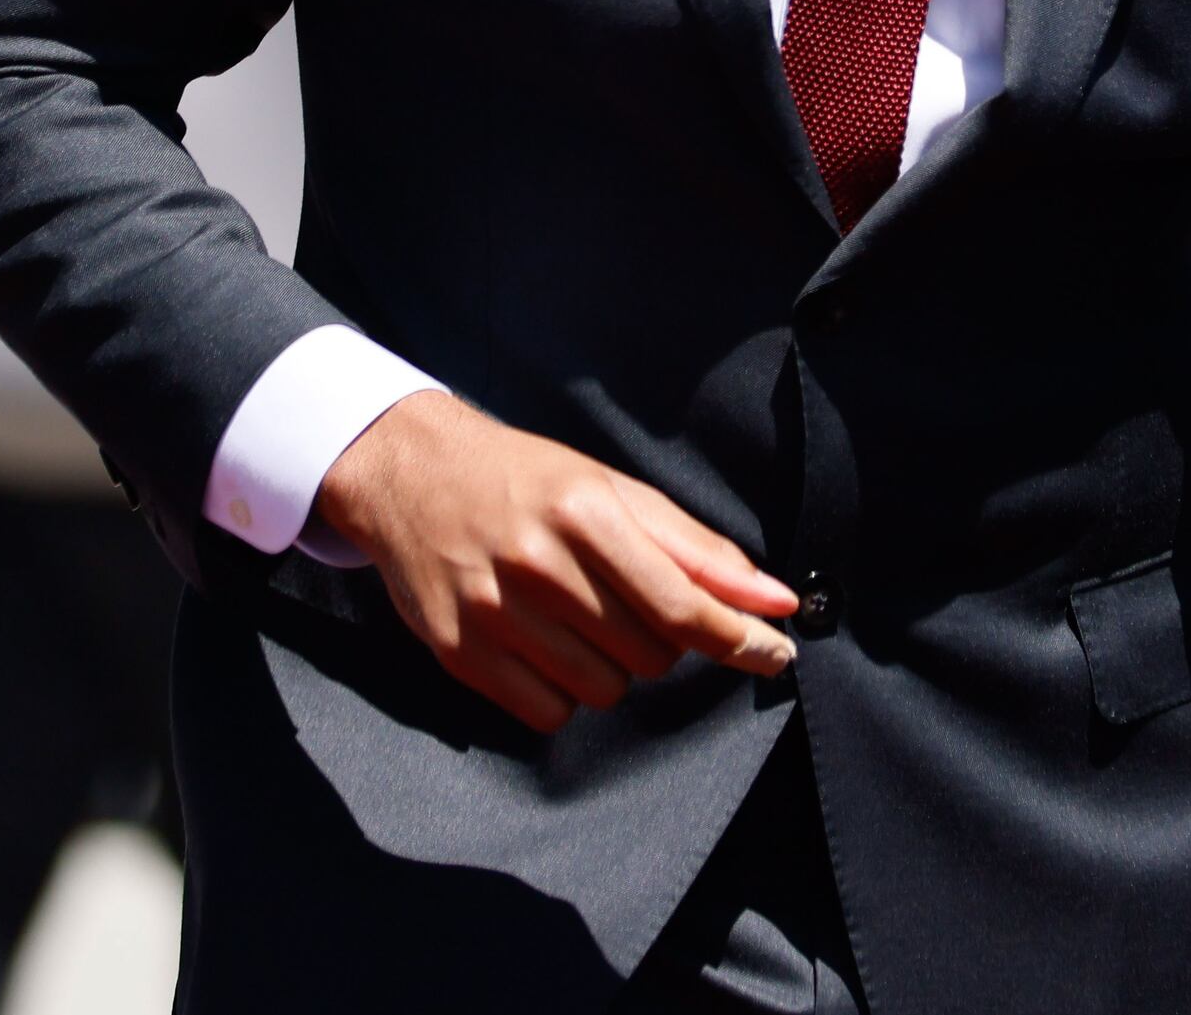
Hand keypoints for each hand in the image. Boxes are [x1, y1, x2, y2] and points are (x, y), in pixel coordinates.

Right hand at [313, 391, 805, 734]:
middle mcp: (539, 565)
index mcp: (587, 513)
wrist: (413, 476)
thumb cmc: (529, 481)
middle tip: (626, 599)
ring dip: (612, 666)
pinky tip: (545, 645)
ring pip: (604, 690)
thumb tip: (773, 600)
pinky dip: (562, 693)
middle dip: (662, 639)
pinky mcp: (459, 653)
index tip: (777, 654)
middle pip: (650, 654)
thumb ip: (697, 548)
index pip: (682, 604)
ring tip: (579, 616)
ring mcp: (494, 614)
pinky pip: (548, 713)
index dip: (739, 639)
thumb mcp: (614, 490)